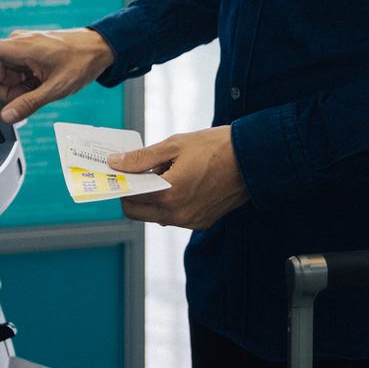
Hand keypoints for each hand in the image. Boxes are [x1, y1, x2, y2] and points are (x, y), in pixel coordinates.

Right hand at [0, 28, 115, 124]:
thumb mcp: (57, 88)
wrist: (100, 48)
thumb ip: (29, 103)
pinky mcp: (25, 54)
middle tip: (31, 96)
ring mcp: (20, 50)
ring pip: (2, 78)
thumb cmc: (81, 62)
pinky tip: (40, 84)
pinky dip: (22, 85)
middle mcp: (15, 45)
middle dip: (5, 92)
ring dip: (16, 90)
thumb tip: (6, 116)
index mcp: (19, 47)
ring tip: (40, 88)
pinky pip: (13, 75)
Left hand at [110, 127, 250, 230]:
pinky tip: (179, 181)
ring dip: (152, 198)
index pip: (129, 200)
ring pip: (156, 215)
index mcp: (169, 195)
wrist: (253, 158)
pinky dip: (169, 202)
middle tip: (137, 171)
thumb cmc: (215, 147)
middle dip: (133, 193)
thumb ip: (141, 158)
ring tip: (163, 172)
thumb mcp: (174, 145)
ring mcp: (191, 221)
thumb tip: (116, 163)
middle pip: (138, 212)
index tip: (117, 172)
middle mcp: (178, 215)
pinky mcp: (202, 222)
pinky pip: (175, 216)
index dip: (121, 185)